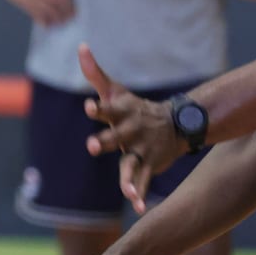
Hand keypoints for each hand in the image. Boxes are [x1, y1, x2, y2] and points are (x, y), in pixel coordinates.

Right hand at [0, 0, 74, 25]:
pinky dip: (45, 22)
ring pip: (52, 11)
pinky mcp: (27, 4)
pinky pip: (39, 15)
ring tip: (61, 22)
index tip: (78, 3)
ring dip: (58, 18)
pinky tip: (48, 25)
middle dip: (69, 11)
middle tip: (72, 15)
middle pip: (63, 3)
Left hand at [78, 44, 179, 214]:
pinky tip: (139, 208)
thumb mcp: (115, 90)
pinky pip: (143, 181)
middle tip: (92, 147)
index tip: (89, 106)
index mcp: (120, 112)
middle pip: (114, 137)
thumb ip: (95, 73)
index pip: (107, 108)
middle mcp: (130, 131)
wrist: (175, 123)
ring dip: (128, 178)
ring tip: (126, 192)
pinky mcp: (149, 164)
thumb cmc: (134, 107)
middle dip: (104, 141)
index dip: (98, 108)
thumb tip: (80, 47)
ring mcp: (141, 149)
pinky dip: (141, 194)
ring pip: (131, 164)